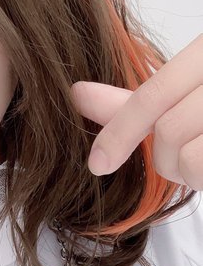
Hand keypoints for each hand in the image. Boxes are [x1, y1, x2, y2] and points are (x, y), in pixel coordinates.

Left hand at [69, 34, 202, 189]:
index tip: (97, 162)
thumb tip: (77, 95)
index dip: (118, 131)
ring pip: (188, 155)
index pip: (153, 94)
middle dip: (165, 157)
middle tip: (186, 158)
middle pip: (168, 131)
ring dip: (189, 172)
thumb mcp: (186, 93)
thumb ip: (135, 100)